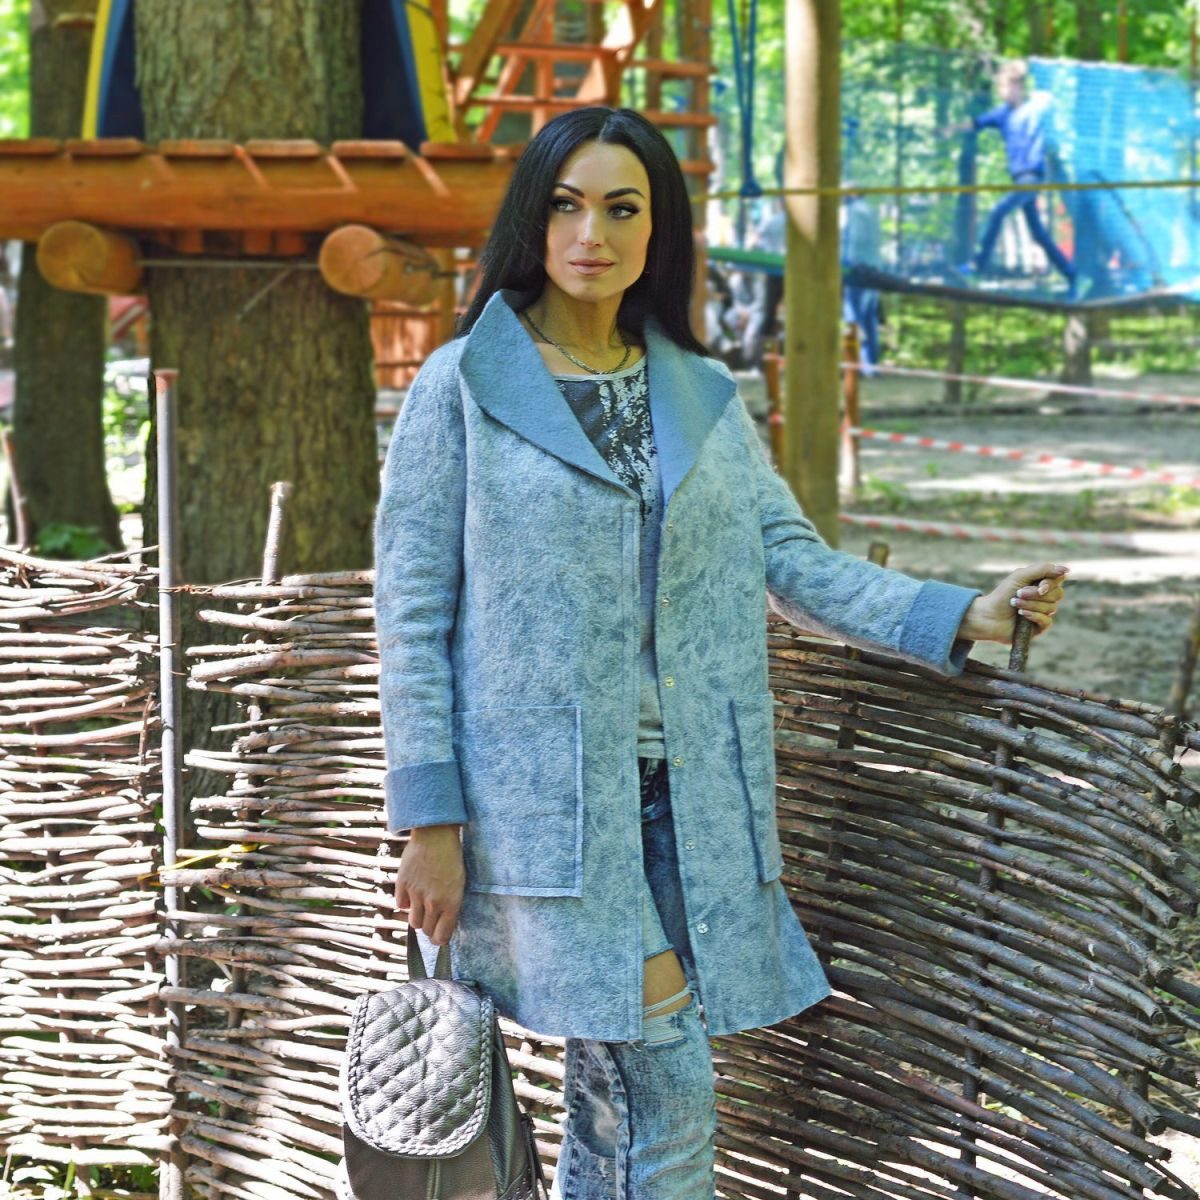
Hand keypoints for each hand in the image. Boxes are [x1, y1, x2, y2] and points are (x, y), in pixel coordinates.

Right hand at [394, 824, 464, 945]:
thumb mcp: (460, 883)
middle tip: (432, 918)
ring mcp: (416, 894)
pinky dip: (405, 902)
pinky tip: (413, 891)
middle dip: (430, 927)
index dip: (439, 939)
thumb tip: (443, 923)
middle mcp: (433, 902)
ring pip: (413, 922)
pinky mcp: (402, 885)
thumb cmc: (452, 858)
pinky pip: (400, 905)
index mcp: (452, 902)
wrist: (436, 835)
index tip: (439, 936)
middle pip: (426, 930)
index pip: (441, 936)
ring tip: (422, 906)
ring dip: (417, 916)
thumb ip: (451, 905)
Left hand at [959, 562, 1068, 643]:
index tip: (1040, 586)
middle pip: (1057, 594)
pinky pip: (1047, 621)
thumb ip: (1042, 569)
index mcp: (1041, 584)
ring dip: (1031, 605)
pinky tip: (1022, 615)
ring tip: (1015, 604)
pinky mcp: (1039, 627)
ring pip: (1051, 608)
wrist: (988, 616)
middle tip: (1018, 594)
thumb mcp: (1020, 576)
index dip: (1051, 583)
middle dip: (1036, 595)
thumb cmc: (1002, 595)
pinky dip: (1034, 616)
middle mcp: (1045, 598)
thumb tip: (1066, 570)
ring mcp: (1043, 613)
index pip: (1058, 580)